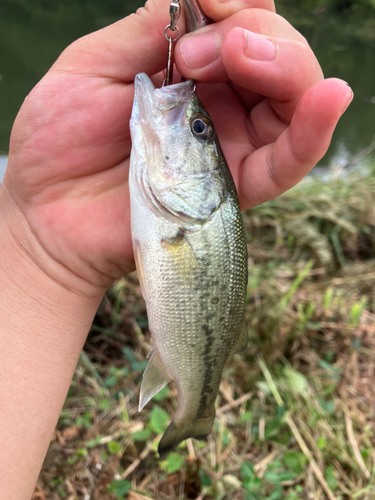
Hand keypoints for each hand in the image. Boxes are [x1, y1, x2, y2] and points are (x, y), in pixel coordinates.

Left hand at [1, 0, 351, 297]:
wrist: (48, 212)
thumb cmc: (59, 140)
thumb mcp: (93, 65)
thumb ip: (149, 31)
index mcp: (188, 72)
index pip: (242, 24)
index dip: (237, 3)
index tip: (206, 1)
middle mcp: (219, 105)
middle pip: (277, 57)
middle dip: (254, 35)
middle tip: (201, 51)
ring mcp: (231, 147)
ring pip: (293, 101)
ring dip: (283, 66)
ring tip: (241, 55)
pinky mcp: (234, 190)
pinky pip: (289, 162)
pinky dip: (314, 131)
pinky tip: (330, 97)